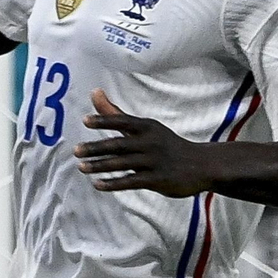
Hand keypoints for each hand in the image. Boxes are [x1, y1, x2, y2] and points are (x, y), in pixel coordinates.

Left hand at [75, 89, 213, 197]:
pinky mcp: (157, 179)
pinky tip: (98, 184)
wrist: (202, 165)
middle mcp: (150, 142)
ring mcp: (154, 161)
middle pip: (118, 144)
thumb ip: (115, 114)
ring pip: (122, 164)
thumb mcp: (145, 127)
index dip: (104, 121)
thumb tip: (93, 92)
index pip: (122, 121)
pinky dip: (113, 183)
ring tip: (81, 167)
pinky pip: (131, 181)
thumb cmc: (166, 144)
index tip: (85, 121)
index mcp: (146, 127)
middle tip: (76, 150)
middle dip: (96, 147)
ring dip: (100, 165)